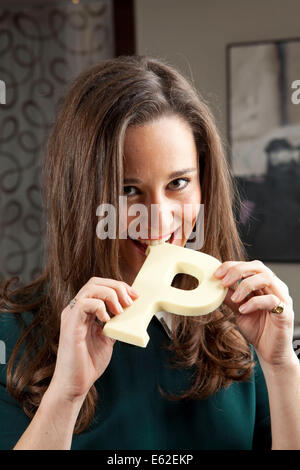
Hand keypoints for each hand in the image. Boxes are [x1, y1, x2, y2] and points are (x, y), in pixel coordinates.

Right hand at [49, 277, 138, 401]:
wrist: (75, 384)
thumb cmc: (88, 363)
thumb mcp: (108, 338)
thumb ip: (115, 324)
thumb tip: (129, 313)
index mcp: (85, 311)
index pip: (100, 286)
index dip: (119, 287)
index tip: (135, 297)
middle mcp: (76, 309)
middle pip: (95, 282)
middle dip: (117, 286)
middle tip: (130, 300)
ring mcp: (72, 315)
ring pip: (91, 288)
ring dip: (110, 294)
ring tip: (120, 310)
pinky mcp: (70, 324)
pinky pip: (84, 303)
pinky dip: (100, 306)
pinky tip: (107, 319)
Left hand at [214, 260, 296, 368]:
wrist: (270, 353)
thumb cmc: (259, 330)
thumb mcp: (239, 310)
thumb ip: (231, 298)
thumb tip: (216, 286)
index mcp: (265, 285)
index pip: (251, 266)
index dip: (233, 266)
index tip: (217, 274)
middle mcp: (275, 288)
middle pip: (259, 267)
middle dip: (238, 270)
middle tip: (223, 281)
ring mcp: (282, 299)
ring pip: (267, 278)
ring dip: (246, 285)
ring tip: (234, 298)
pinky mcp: (285, 313)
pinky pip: (271, 300)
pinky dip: (254, 302)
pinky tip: (243, 310)